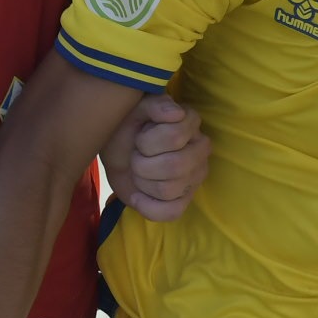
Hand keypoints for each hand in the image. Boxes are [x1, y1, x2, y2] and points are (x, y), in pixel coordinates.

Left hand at [101, 93, 209, 220]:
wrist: (117, 150)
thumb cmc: (128, 126)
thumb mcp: (135, 108)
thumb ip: (155, 105)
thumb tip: (176, 114)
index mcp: (192, 123)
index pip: (175, 137)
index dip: (147, 142)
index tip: (139, 137)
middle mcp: (200, 150)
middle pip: (174, 166)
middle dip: (142, 164)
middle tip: (135, 156)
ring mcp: (195, 177)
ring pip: (169, 190)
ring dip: (142, 182)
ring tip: (138, 172)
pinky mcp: (185, 200)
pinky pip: (172, 212)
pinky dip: (148, 207)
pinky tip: (137, 196)